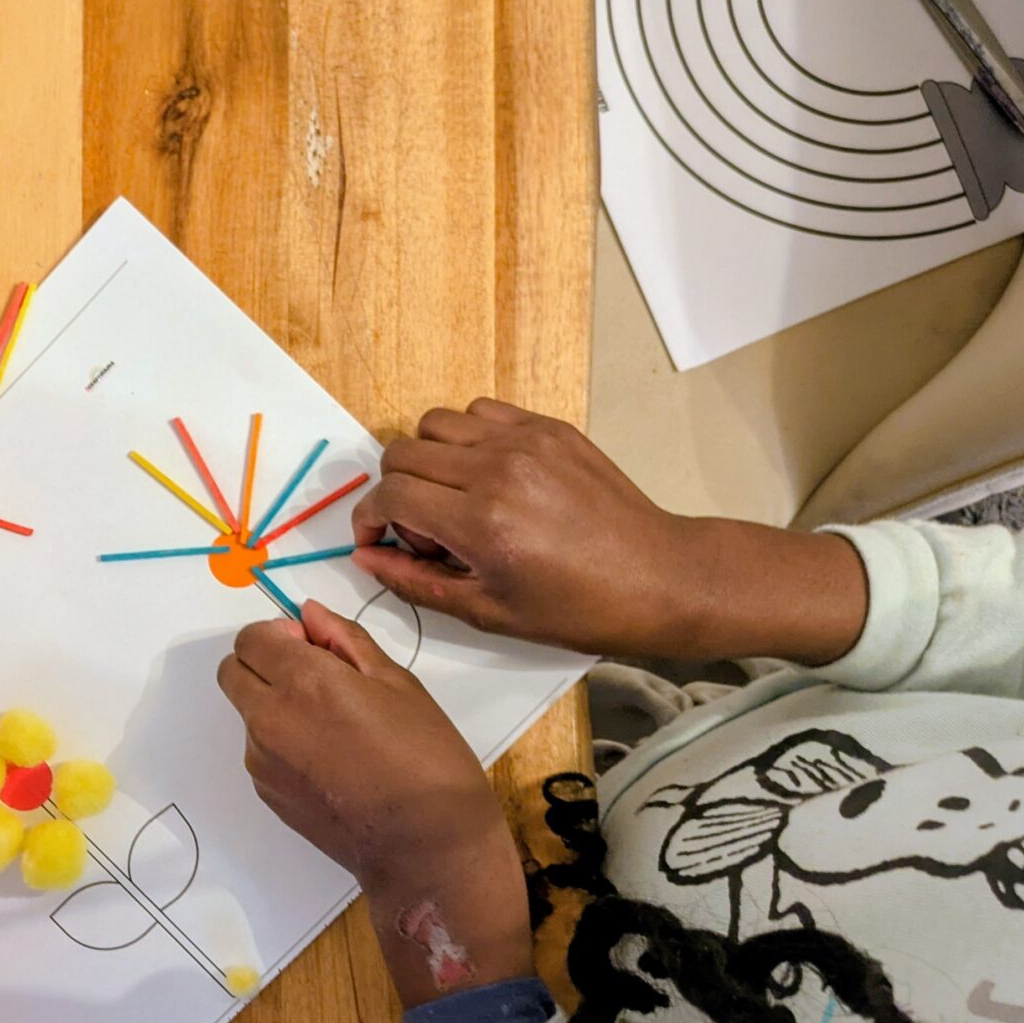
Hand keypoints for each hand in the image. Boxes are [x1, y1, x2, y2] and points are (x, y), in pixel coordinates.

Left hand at [217, 600, 530, 1005]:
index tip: (313, 647)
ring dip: (273, 704)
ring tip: (334, 728)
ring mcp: (262, 761)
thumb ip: (345, 640)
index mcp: (303, 682)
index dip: (280, 635)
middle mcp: (270, 718)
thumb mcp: (397, 683)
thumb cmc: (426, 758)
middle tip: (315, 679)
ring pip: (246, 712)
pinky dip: (282, 743)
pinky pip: (261, 750)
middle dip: (264, 663)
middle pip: (233, 670)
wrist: (424, 846)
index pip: (252, 637)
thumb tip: (308, 615)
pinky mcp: (267, 793)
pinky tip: (330, 761)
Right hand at [352, 400, 868, 664]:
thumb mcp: (487, 610)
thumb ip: (416, 580)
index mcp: (481, 522)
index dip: (368, 518)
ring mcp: (526, 440)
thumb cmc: (575, 607)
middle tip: (425, 529)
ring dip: (429, 459)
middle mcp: (497, 469)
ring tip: (456, 498)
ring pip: (436, 424)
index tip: (377, 539)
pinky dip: (469, 438)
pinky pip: (481, 412)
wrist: (656, 577)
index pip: (390, 494)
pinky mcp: (549, 427)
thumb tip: (367, 556)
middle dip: (396, 491)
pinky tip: (488, 475)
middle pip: (403, 452)